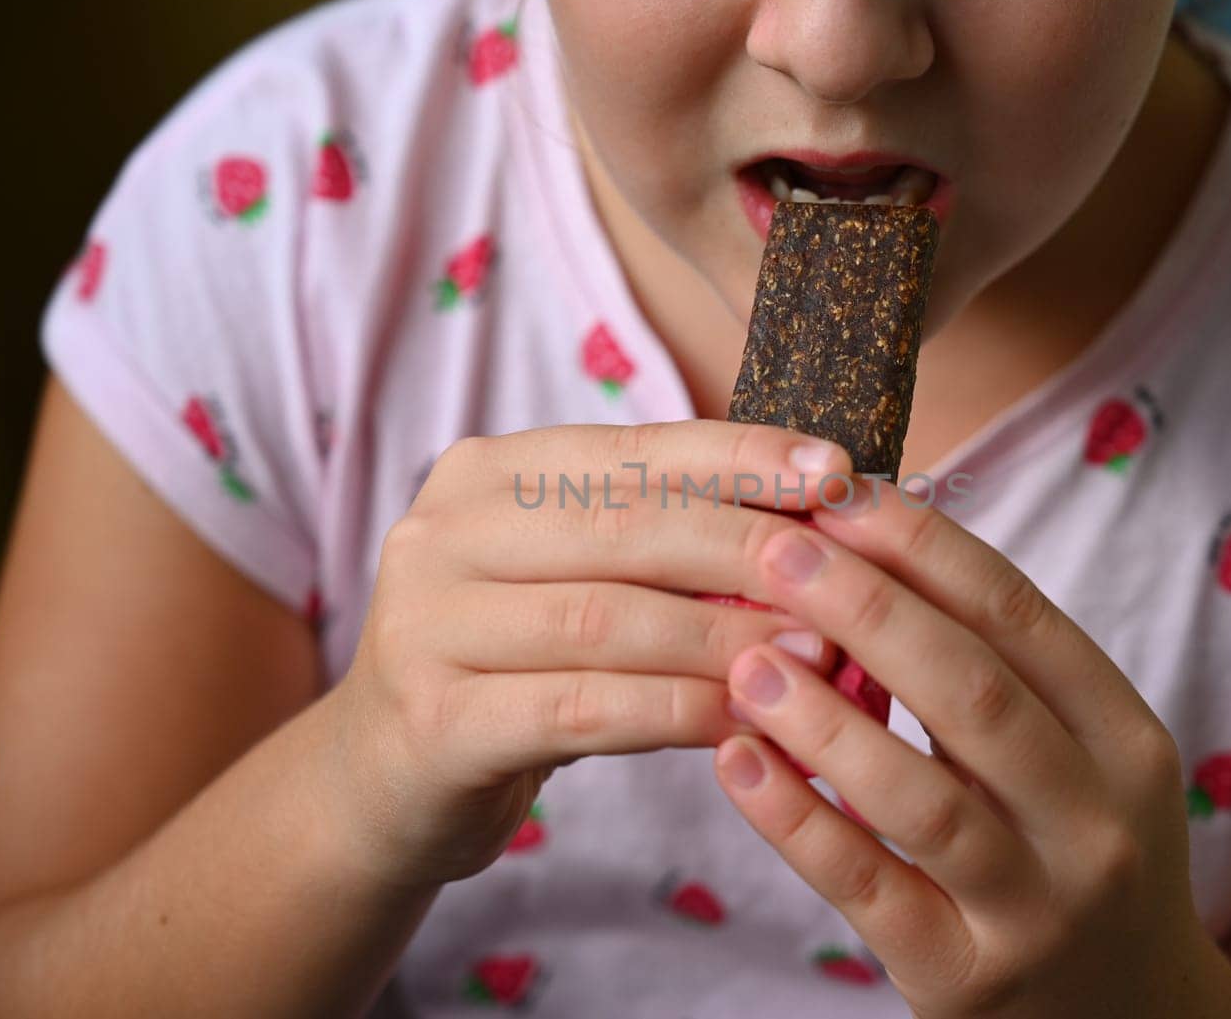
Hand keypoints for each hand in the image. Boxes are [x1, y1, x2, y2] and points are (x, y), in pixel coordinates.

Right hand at [323, 422, 848, 890]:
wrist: (386, 779)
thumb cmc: (513, 665)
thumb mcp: (571, 580)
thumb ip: (657, 546)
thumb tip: (812, 531)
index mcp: (485, 474)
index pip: (630, 449)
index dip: (739, 456)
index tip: (836, 469)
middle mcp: (441, 533)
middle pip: (624, 526)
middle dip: (748, 548)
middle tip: (844, 580)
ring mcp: (425, 625)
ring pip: (607, 619)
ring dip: (725, 637)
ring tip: (817, 658)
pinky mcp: (435, 721)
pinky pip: (582, 707)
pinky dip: (676, 712)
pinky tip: (743, 721)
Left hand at [713, 478, 1230, 1017]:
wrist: (1126, 1013)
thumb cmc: (1070, 848)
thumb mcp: (1075, 756)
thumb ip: (993, 669)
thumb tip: (866, 545)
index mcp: (1126, 738)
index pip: (1021, 617)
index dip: (926, 546)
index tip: (840, 493)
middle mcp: (1097, 821)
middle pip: (974, 693)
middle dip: (869, 609)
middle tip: (777, 547)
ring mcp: (1037, 909)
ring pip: (922, 798)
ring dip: (824, 717)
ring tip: (743, 655)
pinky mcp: (965, 978)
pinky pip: (870, 889)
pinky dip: (797, 821)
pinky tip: (736, 761)